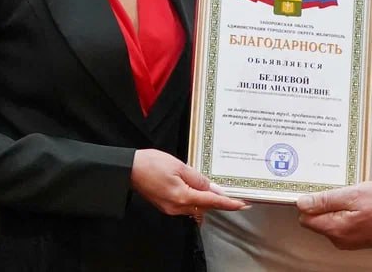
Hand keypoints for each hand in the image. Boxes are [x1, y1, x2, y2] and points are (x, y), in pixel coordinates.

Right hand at [130, 149, 248, 218]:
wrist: (129, 169)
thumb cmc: (151, 163)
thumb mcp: (180, 166)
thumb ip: (198, 179)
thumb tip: (214, 189)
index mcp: (182, 196)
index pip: (212, 202)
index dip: (229, 204)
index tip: (243, 204)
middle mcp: (177, 207)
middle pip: (205, 207)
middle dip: (217, 200)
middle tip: (232, 193)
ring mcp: (170, 209)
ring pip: (195, 207)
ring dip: (206, 199)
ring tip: (213, 188)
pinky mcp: (166, 206)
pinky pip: (186, 206)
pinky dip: (195, 199)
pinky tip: (197, 189)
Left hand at [296, 182, 371, 249]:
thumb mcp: (354, 194)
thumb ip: (325, 200)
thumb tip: (302, 203)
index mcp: (335, 229)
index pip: (305, 217)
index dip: (309, 201)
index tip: (318, 189)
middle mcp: (338, 239)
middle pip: (316, 219)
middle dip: (323, 203)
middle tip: (341, 190)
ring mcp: (347, 241)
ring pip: (328, 220)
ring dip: (335, 206)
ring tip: (352, 196)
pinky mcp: (355, 239)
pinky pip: (340, 224)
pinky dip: (344, 212)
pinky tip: (357, 204)